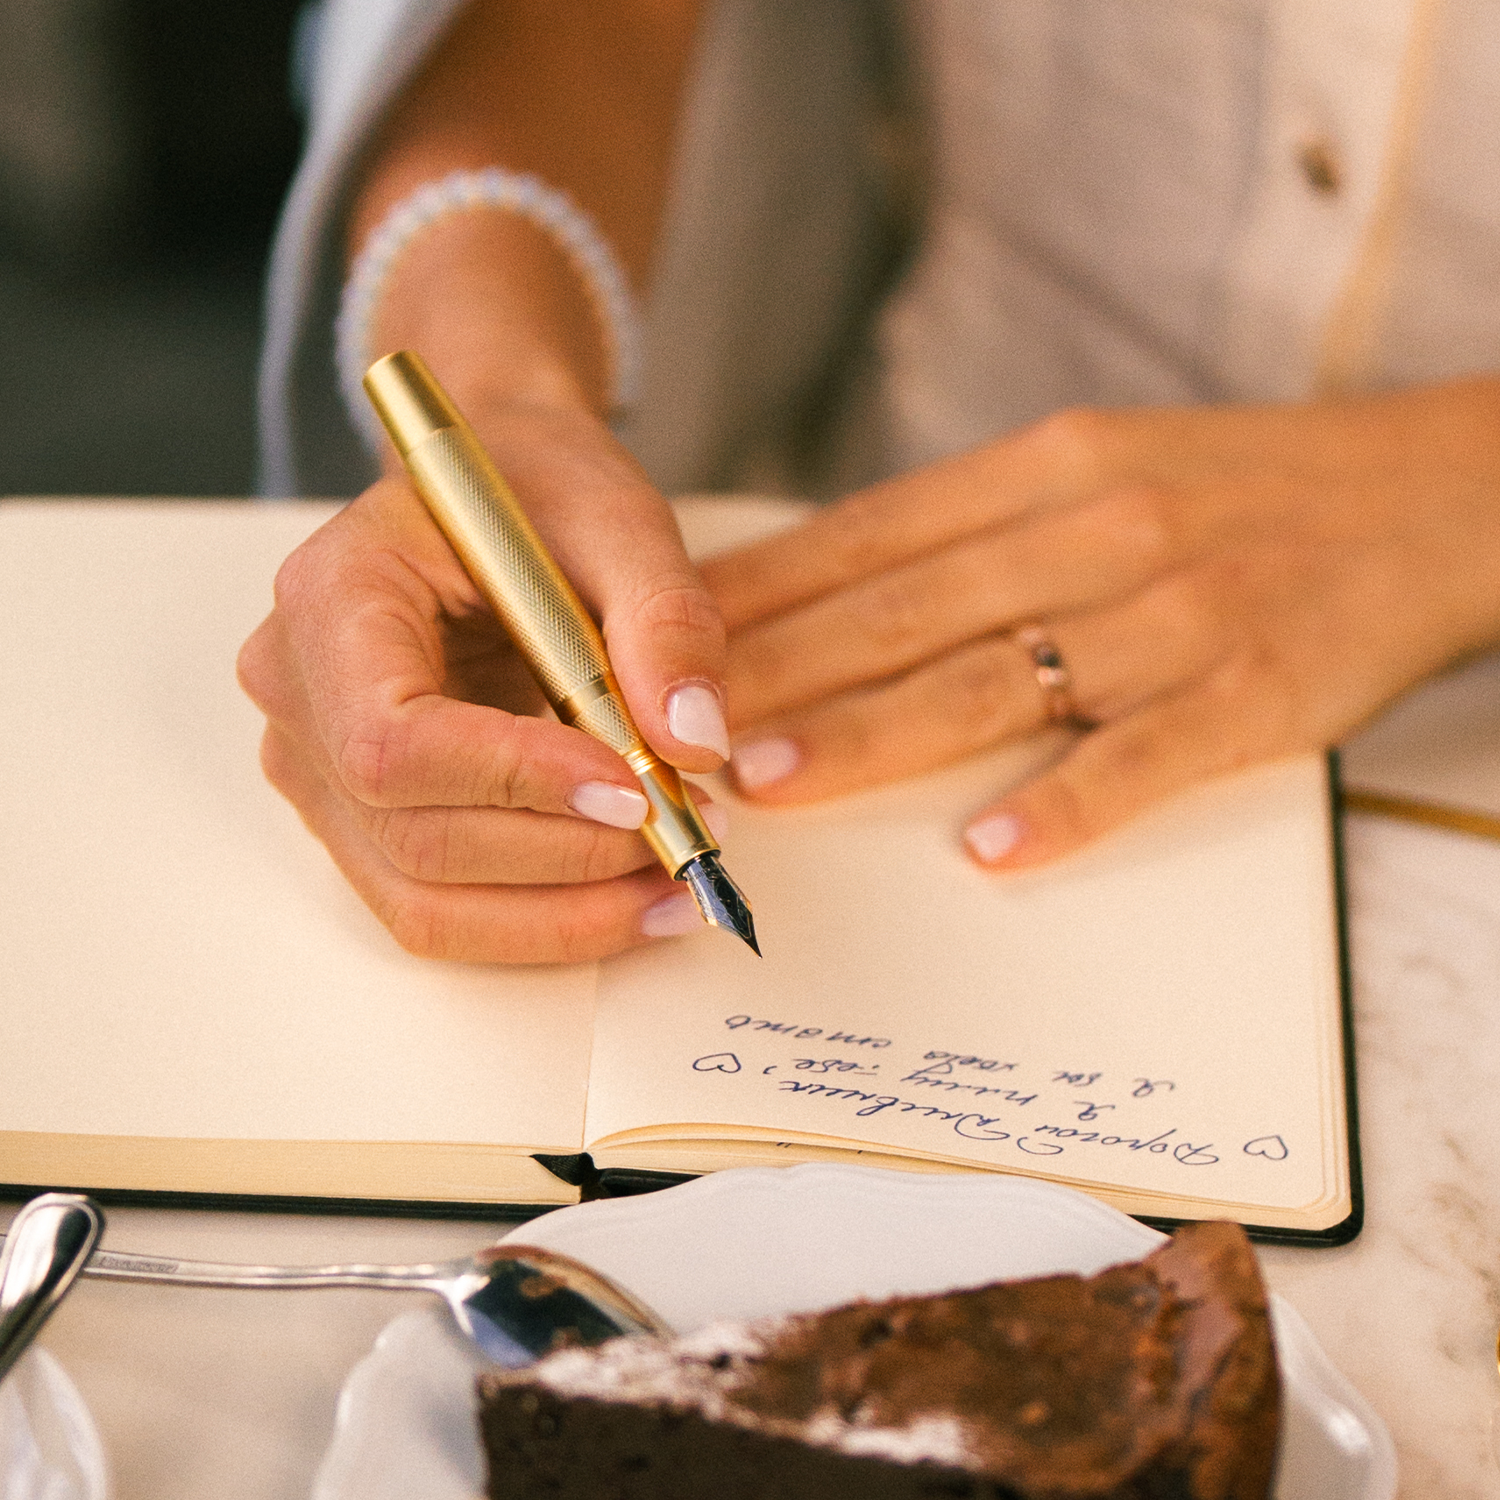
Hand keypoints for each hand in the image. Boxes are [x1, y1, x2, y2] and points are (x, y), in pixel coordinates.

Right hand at [239, 400, 728, 962]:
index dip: (515, 781)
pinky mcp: (363, 819)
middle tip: (692, 833)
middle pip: (415, 835)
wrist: (487, 498)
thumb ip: (664, 616)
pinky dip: (544, 923)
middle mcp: (299, 694)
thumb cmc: (535, 489)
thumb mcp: (617, 515)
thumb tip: (694, 741)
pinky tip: (635, 901)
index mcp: (334, 597)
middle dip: (566, 857)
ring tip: (679, 885)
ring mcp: (319, 770)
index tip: (636, 791)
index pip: (394, 738)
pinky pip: (442, 908)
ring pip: (426, 900)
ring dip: (563, 914)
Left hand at [705, 379, 1499, 866]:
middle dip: (772, 673)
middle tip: (669, 730)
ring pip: (994, 679)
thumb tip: (825, 585)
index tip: (660, 644)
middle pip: (901, 610)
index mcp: (1040, 472)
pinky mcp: (1253, 692)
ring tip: (772, 783)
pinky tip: (989, 849)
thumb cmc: (1229, 491)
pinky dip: (1065, 802)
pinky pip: (1146, 754)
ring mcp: (1172, 613)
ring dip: (872, 734)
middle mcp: (1091, 530)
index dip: (754, 595)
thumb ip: (965, 526)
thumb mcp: (1090, 467)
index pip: (864, 537)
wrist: (1426, 494)